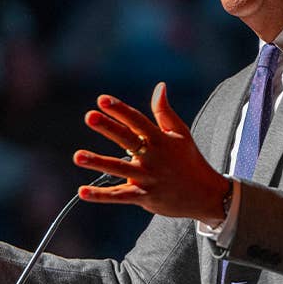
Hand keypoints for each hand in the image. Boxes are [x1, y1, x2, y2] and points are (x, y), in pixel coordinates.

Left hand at [74, 82, 229, 223]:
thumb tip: (160, 86)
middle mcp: (153, 157)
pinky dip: (101, 195)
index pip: (137, 121)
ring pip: (119, 169)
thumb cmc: (189, 159)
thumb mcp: (180, 133)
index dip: (120, 110)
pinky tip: (82, 191)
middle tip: (89, 116)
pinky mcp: (144, 197)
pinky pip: (119, 196)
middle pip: (127, 140)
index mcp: (160, 139)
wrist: (205, 195)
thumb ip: (164, 111)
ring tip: (77, 156)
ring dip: (98, 162)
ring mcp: (148, 178)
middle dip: (109, 128)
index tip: (102, 100)